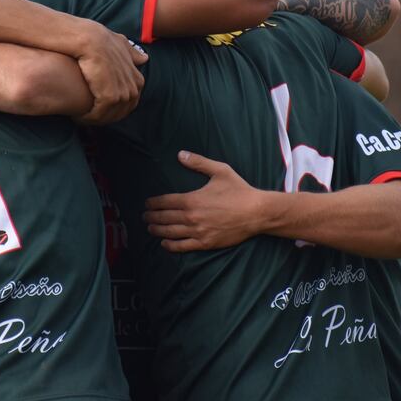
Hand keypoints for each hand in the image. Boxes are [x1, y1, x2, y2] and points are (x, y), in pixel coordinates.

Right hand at [73, 23, 147, 124]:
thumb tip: (145, 58)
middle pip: (119, 113)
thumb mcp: (122, 46)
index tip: (98, 109)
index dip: (113, 109)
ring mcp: (123, 94)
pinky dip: (88, 118)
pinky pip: (99, 115)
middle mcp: (134, 89)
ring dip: (94, 119)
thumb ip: (132, 54)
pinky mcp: (110, 97)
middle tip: (88, 117)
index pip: (128, 104)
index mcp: (138, 80)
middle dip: (103, 117)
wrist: (90, 40)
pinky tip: (77, 116)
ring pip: (108, 116)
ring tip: (80, 118)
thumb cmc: (102, 41)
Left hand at [143, 151, 272, 251]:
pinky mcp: (206, 243)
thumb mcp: (219, 171)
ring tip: (150, 228)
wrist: (256, 212)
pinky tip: (164, 243)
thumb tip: (180, 154)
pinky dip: (170, 245)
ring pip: (170, 232)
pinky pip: (183, 246)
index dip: (153, 203)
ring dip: (157, 230)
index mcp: (192, 199)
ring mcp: (198, 232)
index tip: (147, 203)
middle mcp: (192, 217)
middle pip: (164, 218)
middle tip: (144, 216)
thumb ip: (198, 162)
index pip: (165, 201)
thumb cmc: (239, 190)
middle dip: (151, 217)